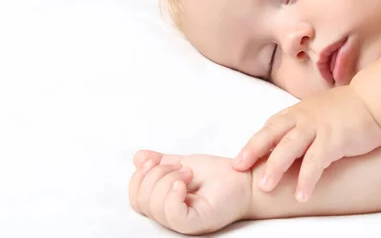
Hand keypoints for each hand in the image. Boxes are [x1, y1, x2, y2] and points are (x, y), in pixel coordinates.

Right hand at [128, 150, 251, 234]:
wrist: (245, 177)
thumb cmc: (220, 175)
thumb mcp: (184, 163)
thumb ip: (162, 162)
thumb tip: (138, 158)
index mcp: (164, 202)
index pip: (136, 198)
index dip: (139, 178)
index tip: (155, 161)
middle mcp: (170, 215)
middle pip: (140, 202)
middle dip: (155, 176)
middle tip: (181, 168)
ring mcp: (182, 222)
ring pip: (154, 207)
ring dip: (167, 180)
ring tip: (188, 173)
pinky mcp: (196, 223)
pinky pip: (173, 215)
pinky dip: (172, 195)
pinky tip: (183, 183)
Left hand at [232, 85, 380, 201]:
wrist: (374, 100)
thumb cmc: (345, 110)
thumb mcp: (316, 115)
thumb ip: (299, 128)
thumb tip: (283, 148)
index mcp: (296, 114)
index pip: (269, 129)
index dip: (253, 145)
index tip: (238, 161)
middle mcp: (302, 118)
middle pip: (272, 134)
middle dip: (254, 151)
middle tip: (239, 168)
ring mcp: (317, 127)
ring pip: (290, 147)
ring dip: (276, 166)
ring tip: (265, 187)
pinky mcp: (334, 139)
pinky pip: (316, 161)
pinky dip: (307, 178)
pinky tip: (301, 195)